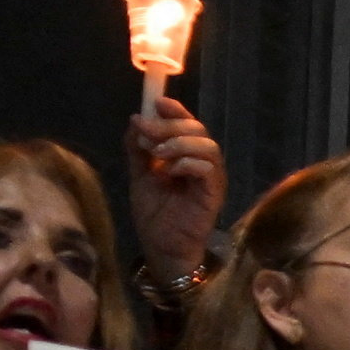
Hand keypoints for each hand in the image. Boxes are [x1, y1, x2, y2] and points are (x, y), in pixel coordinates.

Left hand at [124, 93, 228, 297]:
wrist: (161, 247)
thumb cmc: (154, 214)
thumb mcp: (139, 174)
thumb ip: (138, 148)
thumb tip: (136, 119)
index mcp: (186, 156)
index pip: (187, 124)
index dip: (175, 110)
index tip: (156, 103)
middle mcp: (202, 163)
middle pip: (197, 129)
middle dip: (170, 125)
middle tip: (146, 132)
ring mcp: (210, 179)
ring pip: (207, 145)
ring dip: (179, 143)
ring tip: (157, 154)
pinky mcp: (213, 194)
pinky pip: (208, 168)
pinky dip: (187, 163)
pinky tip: (169, 172)